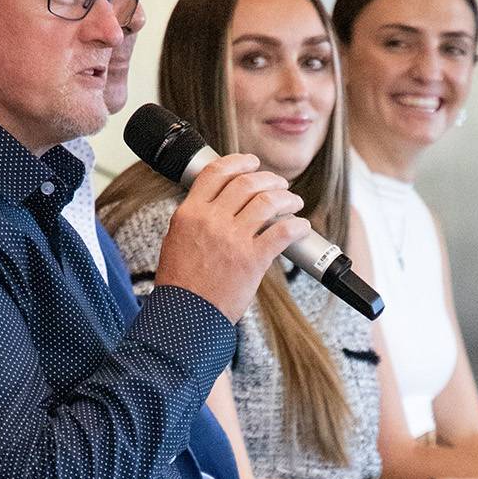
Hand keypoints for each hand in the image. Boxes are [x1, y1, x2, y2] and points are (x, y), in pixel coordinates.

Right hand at [154, 154, 311, 323]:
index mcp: (190, 213)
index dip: (238, 162)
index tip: (252, 163)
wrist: (186, 316)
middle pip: (246, 182)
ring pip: (268, 202)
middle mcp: (212, 220)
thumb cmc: (181, 284)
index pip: (216, 172)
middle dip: (268, 179)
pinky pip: (282, 233)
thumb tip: (216, 204)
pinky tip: (301, 227)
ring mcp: (233, 239)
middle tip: (279, 184)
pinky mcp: (252, 260)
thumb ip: (196, 219)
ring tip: (293, 203)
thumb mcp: (176, 240)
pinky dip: (296, 226)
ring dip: (286, 198)